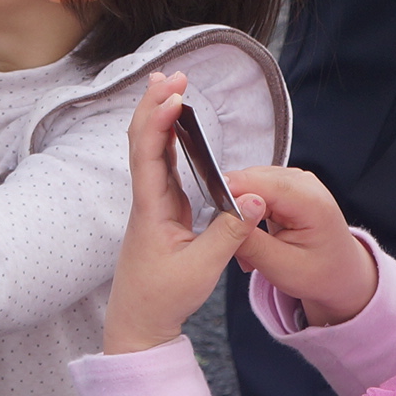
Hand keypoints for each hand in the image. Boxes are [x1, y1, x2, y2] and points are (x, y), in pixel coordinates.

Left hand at [103, 73, 263, 354]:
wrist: (139, 321)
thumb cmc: (165, 297)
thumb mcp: (204, 268)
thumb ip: (231, 234)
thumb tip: (255, 198)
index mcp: (151, 208)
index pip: (148, 154)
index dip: (157, 121)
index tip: (173, 95)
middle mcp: (147, 198)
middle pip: (143, 140)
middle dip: (155, 104)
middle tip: (174, 74)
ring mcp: (152, 202)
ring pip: (150, 148)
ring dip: (159, 115)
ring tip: (172, 85)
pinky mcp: (161, 209)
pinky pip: (161, 164)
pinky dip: (167, 138)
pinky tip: (175, 124)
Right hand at [226, 166, 377, 327]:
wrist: (341, 274)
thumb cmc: (319, 274)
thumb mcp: (281, 267)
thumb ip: (250, 241)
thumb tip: (222, 216)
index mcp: (311, 201)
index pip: (258, 182)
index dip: (230, 193)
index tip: (212, 215)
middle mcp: (303, 182)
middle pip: (249, 180)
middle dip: (234, 209)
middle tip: (235, 246)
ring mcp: (294, 179)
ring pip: (246, 184)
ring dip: (239, 213)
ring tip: (249, 245)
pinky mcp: (285, 183)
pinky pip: (252, 189)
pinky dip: (247, 212)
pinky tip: (255, 235)